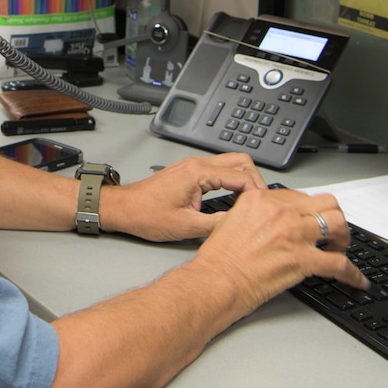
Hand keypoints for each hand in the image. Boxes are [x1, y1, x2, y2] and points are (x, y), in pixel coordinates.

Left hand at [100, 153, 266, 240]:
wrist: (124, 209)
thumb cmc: (146, 214)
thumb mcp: (186, 226)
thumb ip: (217, 224)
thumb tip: (240, 224)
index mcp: (198, 173)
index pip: (240, 176)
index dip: (257, 192)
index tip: (263, 207)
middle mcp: (196, 164)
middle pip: (240, 161)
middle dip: (255, 180)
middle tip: (261, 201)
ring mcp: (192, 166)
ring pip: (230, 163)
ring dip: (244, 179)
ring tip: (251, 200)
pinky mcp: (189, 172)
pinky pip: (219, 170)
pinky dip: (232, 180)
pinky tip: (234, 196)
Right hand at [193, 187, 369, 315]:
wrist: (216, 281)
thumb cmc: (219, 259)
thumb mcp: (230, 220)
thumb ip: (254, 213)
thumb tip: (270, 219)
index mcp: (262, 200)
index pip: (299, 196)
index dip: (308, 210)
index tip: (309, 220)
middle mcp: (281, 212)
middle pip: (325, 203)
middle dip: (333, 216)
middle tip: (331, 231)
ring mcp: (294, 235)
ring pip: (338, 224)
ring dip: (344, 237)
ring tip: (340, 248)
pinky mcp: (303, 260)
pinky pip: (340, 264)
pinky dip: (353, 274)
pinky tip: (356, 280)